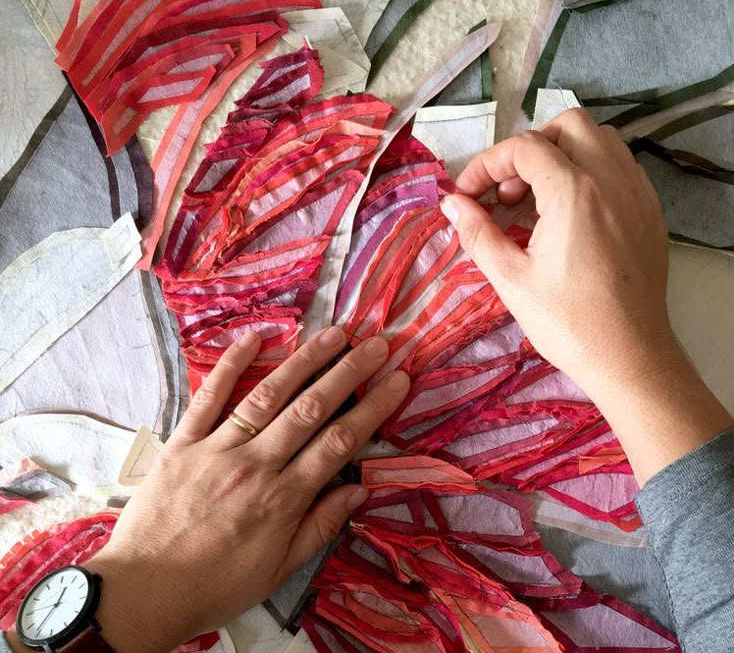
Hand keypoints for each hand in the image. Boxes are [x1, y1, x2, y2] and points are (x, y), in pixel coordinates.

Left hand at [83, 328, 408, 652]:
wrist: (144, 592)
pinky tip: (256, 336)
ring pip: (268, 395)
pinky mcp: (182, 441)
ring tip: (334, 333)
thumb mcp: (279, 569)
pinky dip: (232, 364)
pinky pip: (209, 396)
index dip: (373, 407)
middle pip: (311, 409)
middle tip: (377, 342)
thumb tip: (360, 489)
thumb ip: (321, 526)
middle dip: (349, 372)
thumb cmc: (217, 584)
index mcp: (283, 498)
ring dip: (305, 360)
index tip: (397, 379)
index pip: (340, 442)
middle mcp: (256, 464)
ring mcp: (217, 448)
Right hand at [441, 109, 670, 393]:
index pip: (524, 147)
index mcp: (574, 193)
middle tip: (508, 190)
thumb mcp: (510, 278)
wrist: (629, 356)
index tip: (468, 195)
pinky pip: (620, 166)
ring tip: (537, 199)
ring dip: (562, 155)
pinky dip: (589, 172)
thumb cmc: (567, 322)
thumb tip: (451, 204)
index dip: (487, 165)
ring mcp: (638, 193)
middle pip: (568, 125)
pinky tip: (570, 213)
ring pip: (600, 140)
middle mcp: (612, 180)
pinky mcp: (651, 212)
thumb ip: (477, 233)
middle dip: (529, 147)